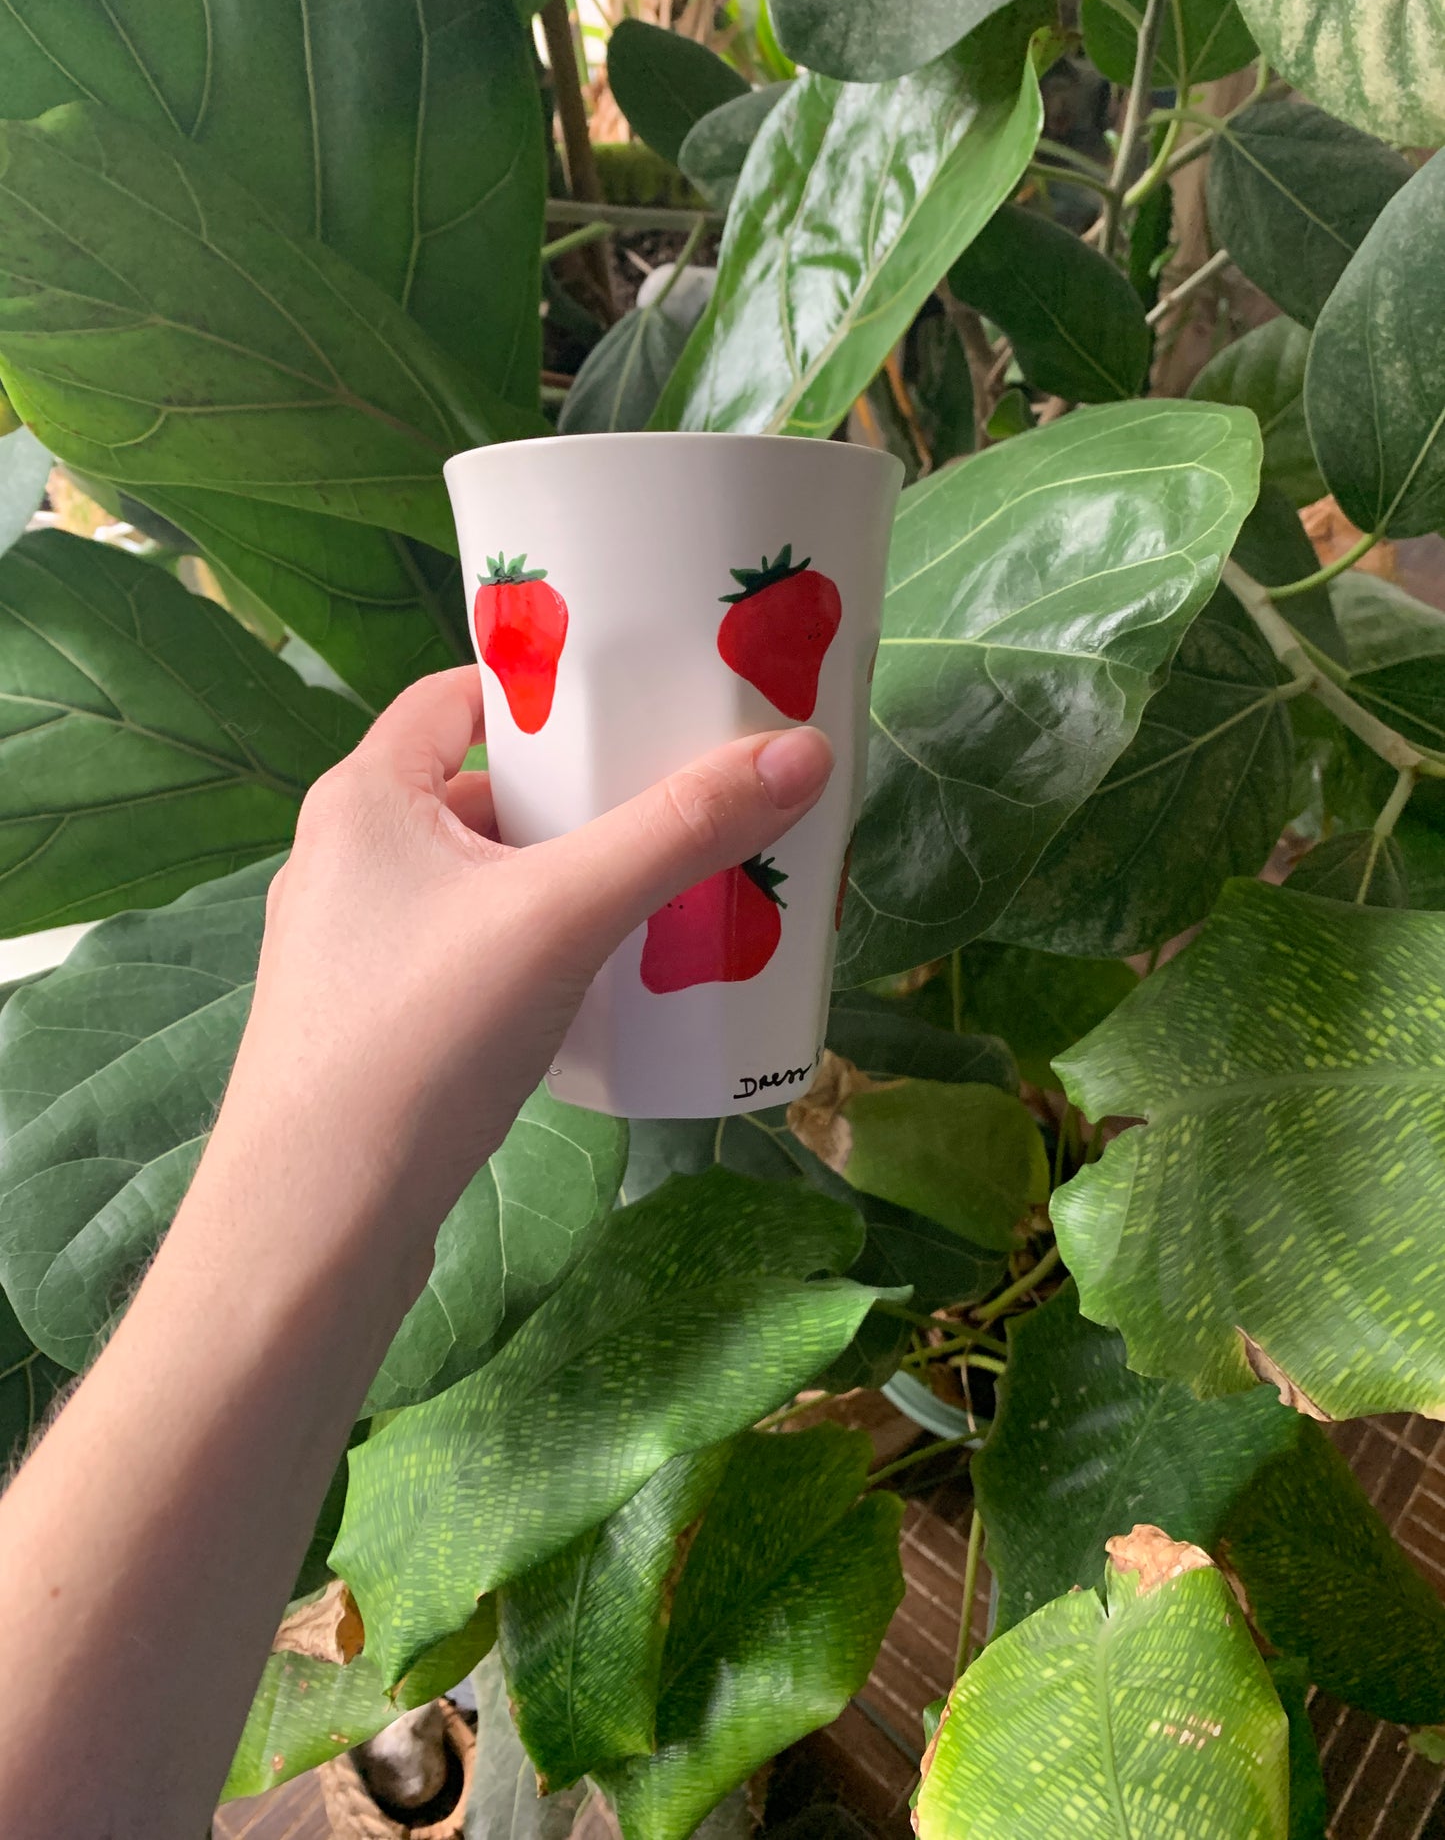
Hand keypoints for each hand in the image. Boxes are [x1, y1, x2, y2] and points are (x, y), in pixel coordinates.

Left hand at [212, 667, 833, 1283]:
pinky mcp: (379, 1025)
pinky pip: (477, 953)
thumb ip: (679, 833)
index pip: (459, 693)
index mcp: (365, 797)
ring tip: (671, 888)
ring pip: (486, 882)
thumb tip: (804, 753)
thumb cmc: (420, 1039)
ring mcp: (358, 948)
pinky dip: (542, 950)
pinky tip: (610, 982)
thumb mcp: (564, 917)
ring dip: (570, 881)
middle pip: (486, 790)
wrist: (318, 1226)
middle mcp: (348, 858)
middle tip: (686, 797)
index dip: (550, 687)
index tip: (643, 698)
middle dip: (585, 796)